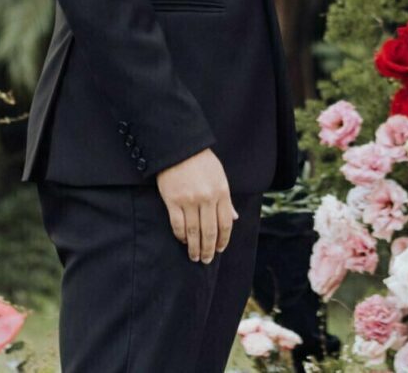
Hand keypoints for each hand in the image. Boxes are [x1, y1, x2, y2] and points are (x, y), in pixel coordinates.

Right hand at [155, 147, 235, 264]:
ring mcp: (189, 200)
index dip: (223, 240)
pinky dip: (181, 235)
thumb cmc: (201, 161)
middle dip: (209, 249)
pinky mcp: (172, 200)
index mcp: (221, 192)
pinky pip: (177, 224)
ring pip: (193, 231)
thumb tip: (234, 218)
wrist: (179, 146)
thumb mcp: (220, 177)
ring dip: (195, 247)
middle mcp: (207, 198)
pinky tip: (183, 240)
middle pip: (209, 231)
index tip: (220, 249)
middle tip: (206, 260)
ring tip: (194, 256)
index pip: (226, 223)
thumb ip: (226, 199)